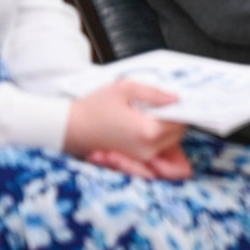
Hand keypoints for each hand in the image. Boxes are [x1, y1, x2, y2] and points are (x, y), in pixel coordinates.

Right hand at [64, 79, 191, 180]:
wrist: (69, 127)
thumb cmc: (93, 107)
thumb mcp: (125, 89)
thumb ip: (154, 93)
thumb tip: (175, 98)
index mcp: (147, 131)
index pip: (180, 121)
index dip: (179, 108)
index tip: (174, 99)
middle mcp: (147, 149)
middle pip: (178, 133)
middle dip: (174, 118)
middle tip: (161, 104)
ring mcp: (141, 158)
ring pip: (169, 142)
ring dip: (167, 129)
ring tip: (150, 114)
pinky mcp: (134, 161)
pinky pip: (157, 150)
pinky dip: (158, 138)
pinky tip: (146, 125)